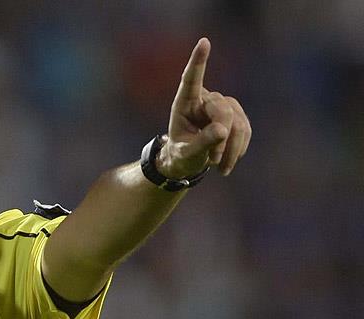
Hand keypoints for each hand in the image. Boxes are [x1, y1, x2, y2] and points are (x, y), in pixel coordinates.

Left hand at [160, 38, 251, 177]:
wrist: (190, 161)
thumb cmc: (181, 155)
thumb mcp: (186, 153)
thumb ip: (201, 143)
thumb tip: (223, 130)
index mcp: (184, 103)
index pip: (191, 80)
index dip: (198, 61)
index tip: (204, 42)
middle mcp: (204, 99)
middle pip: (223, 110)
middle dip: (221, 137)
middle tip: (214, 162)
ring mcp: (223, 105)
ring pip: (238, 123)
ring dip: (231, 149)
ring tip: (220, 168)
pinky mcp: (237, 116)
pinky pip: (246, 130)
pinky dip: (239, 148)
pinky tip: (229, 161)